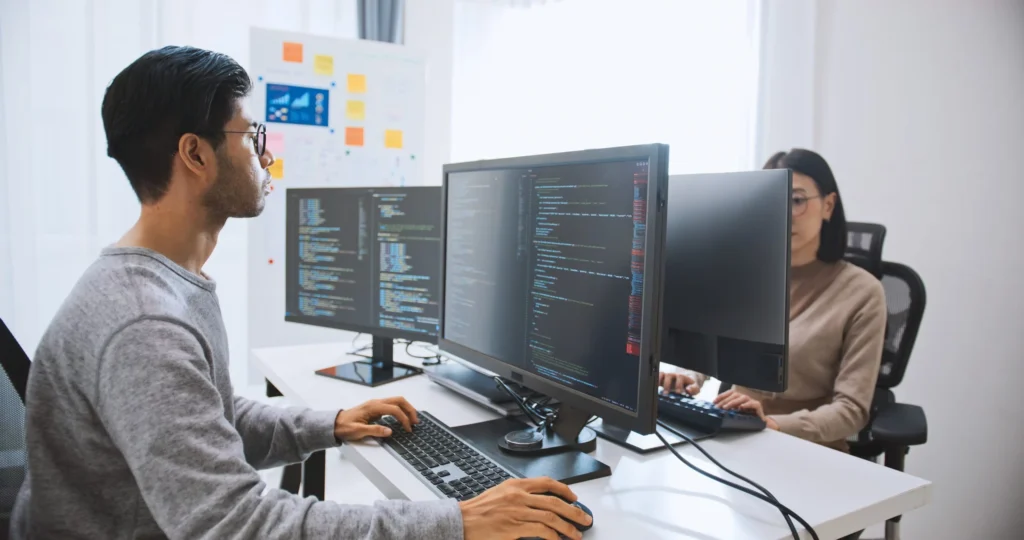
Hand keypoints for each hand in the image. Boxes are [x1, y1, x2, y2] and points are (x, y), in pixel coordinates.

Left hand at [333, 397, 418, 441]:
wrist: (335, 424)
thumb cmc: (344, 427)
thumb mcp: (358, 431)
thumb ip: (375, 430)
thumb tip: (389, 431)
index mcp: (373, 406)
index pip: (395, 409)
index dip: (404, 419)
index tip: (408, 429)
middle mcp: (376, 402)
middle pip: (399, 400)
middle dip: (410, 410)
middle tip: (416, 422)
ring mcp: (376, 404)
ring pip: (397, 401)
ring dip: (407, 409)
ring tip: (412, 420)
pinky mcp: (376, 408)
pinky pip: (392, 405)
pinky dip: (401, 410)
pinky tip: (403, 418)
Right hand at [460, 477, 592, 539]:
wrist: (461, 520)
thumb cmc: (478, 511)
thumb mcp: (500, 494)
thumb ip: (519, 495)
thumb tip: (539, 503)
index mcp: (515, 484)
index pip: (547, 482)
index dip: (564, 490)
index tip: (574, 497)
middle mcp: (519, 495)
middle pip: (554, 501)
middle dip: (574, 511)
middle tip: (584, 519)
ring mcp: (517, 511)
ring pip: (552, 517)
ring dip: (568, 527)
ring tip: (576, 534)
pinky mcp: (514, 527)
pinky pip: (542, 531)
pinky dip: (553, 537)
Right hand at [659, 371, 700, 394]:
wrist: (687, 381)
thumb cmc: (691, 385)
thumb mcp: (695, 388)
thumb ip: (694, 389)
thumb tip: (688, 390)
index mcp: (682, 377)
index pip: (680, 377)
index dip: (678, 384)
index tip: (678, 393)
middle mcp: (674, 375)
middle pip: (669, 375)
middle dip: (667, 384)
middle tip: (666, 394)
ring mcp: (668, 377)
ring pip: (662, 374)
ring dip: (659, 382)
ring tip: (658, 391)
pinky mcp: (663, 379)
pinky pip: (657, 376)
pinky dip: (655, 381)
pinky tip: (654, 388)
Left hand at [713, 390, 778, 429]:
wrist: (759, 422)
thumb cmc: (746, 416)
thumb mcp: (735, 412)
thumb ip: (728, 409)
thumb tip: (717, 409)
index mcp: (739, 397)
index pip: (729, 393)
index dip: (721, 396)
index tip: (714, 402)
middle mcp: (744, 397)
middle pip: (734, 395)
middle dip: (725, 400)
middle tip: (718, 407)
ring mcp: (751, 400)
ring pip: (742, 398)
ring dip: (733, 402)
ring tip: (726, 407)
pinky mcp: (758, 405)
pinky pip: (753, 403)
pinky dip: (747, 405)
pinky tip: (741, 407)